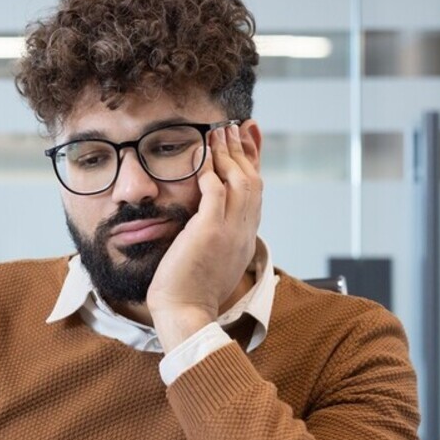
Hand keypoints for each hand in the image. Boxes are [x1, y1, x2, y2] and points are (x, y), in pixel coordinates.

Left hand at [146, 120, 261, 349]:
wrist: (184, 313)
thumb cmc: (188, 292)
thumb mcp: (210, 260)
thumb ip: (212, 237)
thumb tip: (202, 222)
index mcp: (245, 238)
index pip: (255, 193)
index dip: (254, 163)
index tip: (250, 140)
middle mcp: (244, 232)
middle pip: (252, 181)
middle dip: (245, 150)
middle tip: (236, 126)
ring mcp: (229, 231)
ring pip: (239, 182)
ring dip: (229, 154)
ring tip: (218, 132)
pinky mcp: (210, 232)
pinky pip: (215, 192)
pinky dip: (210, 172)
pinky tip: (202, 157)